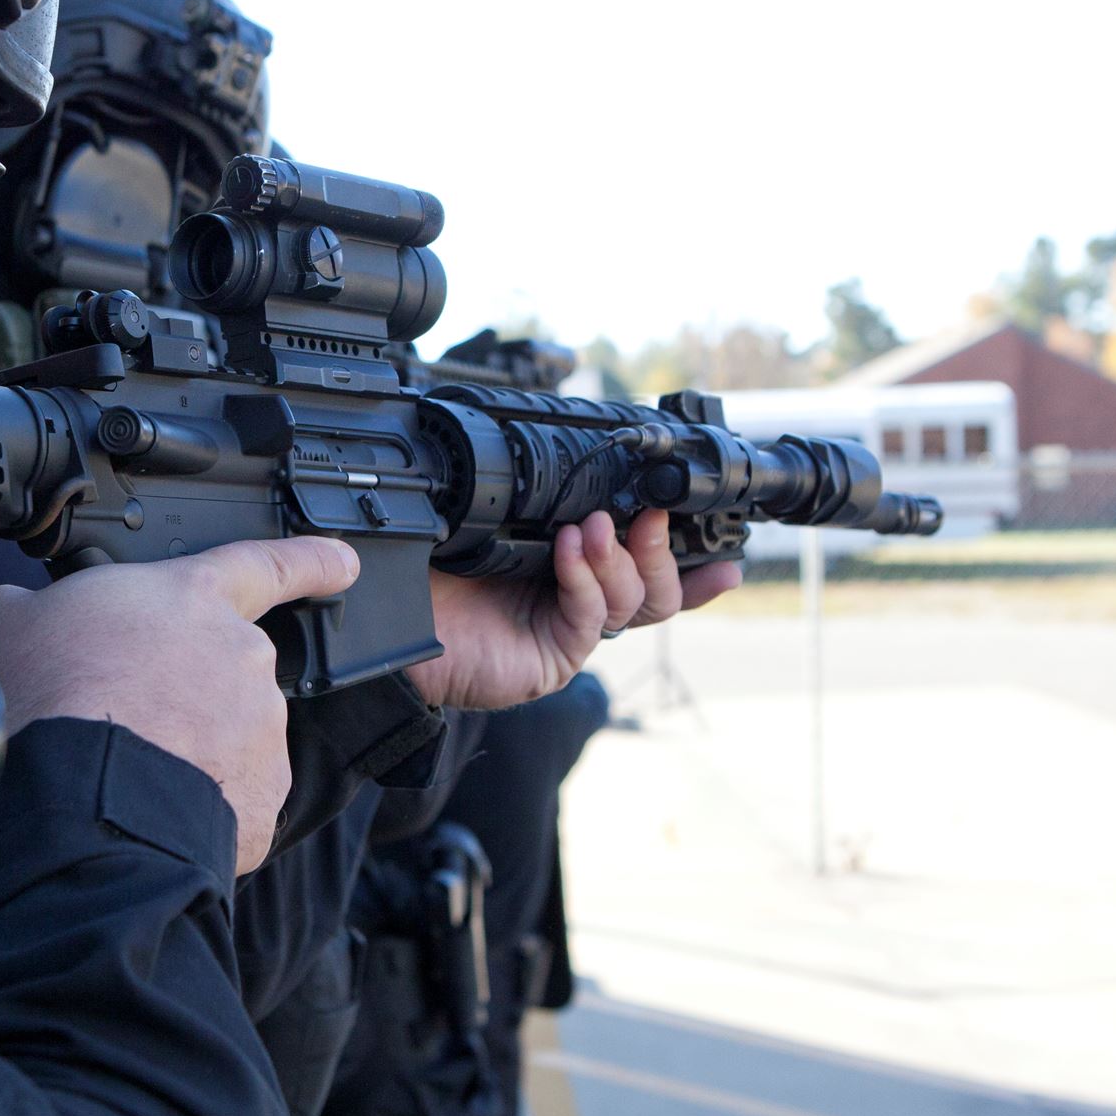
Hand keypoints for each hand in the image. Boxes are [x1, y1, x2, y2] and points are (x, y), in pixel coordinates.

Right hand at [0, 537, 361, 874]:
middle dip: (181, 692)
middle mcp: (242, 657)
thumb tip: (25, 617)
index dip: (309, 560)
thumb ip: (34, 607)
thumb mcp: (8, 623)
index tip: (343, 562)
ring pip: (228, 736)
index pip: (266, 563)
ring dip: (186, 748)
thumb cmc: (46, 703)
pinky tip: (144, 809)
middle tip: (118, 716)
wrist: (77, 805)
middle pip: (222, 667)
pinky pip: (230, 798)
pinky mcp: (264, 799)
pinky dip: (196, 804)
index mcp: (192, 599)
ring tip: (120, 769)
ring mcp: (261, 730)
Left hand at [407, 509, 743, 709]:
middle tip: (649, 515)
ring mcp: (570, 633)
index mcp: (576, 569)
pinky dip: (585, 578)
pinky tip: (568, 550)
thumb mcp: (496, 519)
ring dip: (622, 558)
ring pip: (634, 602)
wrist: (393, 617)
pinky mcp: (554, 658)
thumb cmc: (434, 564)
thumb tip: (588, 456)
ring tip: (596, 525)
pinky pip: (590, 617)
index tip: (723, 539)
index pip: (646, 565)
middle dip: (662, 548)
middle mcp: (580, 602)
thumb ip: (549, 500)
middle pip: (658, 587)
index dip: (693, 557)